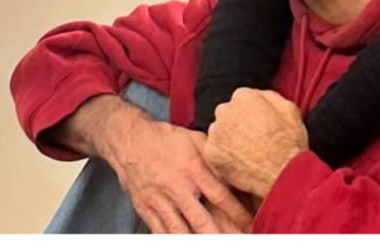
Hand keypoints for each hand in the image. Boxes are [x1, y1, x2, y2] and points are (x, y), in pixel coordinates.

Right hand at [99, 109, 252, 233]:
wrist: (129, 141)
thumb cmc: (165, 140)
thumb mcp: (195, 140)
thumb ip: (215, 158)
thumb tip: (237, 171)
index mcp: (192, 168)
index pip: (220, 196)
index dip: (238, 213)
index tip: (250, 224)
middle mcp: (176, 187)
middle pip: (202, 220)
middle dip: (221, 236)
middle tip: (237, 242)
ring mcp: (160, 201)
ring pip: (181, 231)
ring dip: (199, 243)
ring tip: (214, 247)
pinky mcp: (146, 210)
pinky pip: (161, 233)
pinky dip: (173, 241)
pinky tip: (185, 245)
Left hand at [204, 88, 307, 197]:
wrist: (282, 173)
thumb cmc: (289, 142)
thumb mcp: (289, 109)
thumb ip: (269, 96)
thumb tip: (259, 94)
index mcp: (244, 96)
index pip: (241, 98)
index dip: (252, 112)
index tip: (258, 123)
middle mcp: (225, 110)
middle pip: (227, 113)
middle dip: (237, 122)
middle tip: (252, 138)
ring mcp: (216, 132)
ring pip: (219, 131)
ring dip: (228, 137)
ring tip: (246, 151)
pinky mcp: (211, 152)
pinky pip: (215, 150)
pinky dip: (224, 155)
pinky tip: (240, 161)